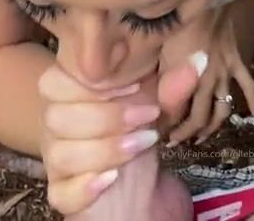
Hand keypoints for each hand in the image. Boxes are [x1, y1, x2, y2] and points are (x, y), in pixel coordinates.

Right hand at [39, 58, 202, 214]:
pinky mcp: (63, 195)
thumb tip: (199, 58)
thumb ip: (172, 84)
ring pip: (59, 154)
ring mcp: (57, 162)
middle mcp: (56, 127)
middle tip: (145, 118)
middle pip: (54, 116)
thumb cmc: (141, 135)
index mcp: (69, 95)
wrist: (144, 191)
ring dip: (103, 150)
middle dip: (104, 117)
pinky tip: (111, 179)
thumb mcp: (158, 106)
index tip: (132, 87)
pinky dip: (84, 186)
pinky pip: (61, 192)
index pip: (55, 81)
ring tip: (141, 145)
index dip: (90, 83)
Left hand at [160, 10, 253, 144]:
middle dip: (187, 132)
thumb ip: (160, 76)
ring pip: (222, 108)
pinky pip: (247, 84)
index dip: (167, 125)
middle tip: (177, 142)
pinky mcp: (236, 61)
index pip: (177, 112)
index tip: (157, 132)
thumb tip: (151, 98)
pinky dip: (253, 100)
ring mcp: (225, 72)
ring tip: (203, 138)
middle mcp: (207, 82)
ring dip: (214, 126)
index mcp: (187, 79)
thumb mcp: (161, 51)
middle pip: (200, 116)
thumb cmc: (176, 22)